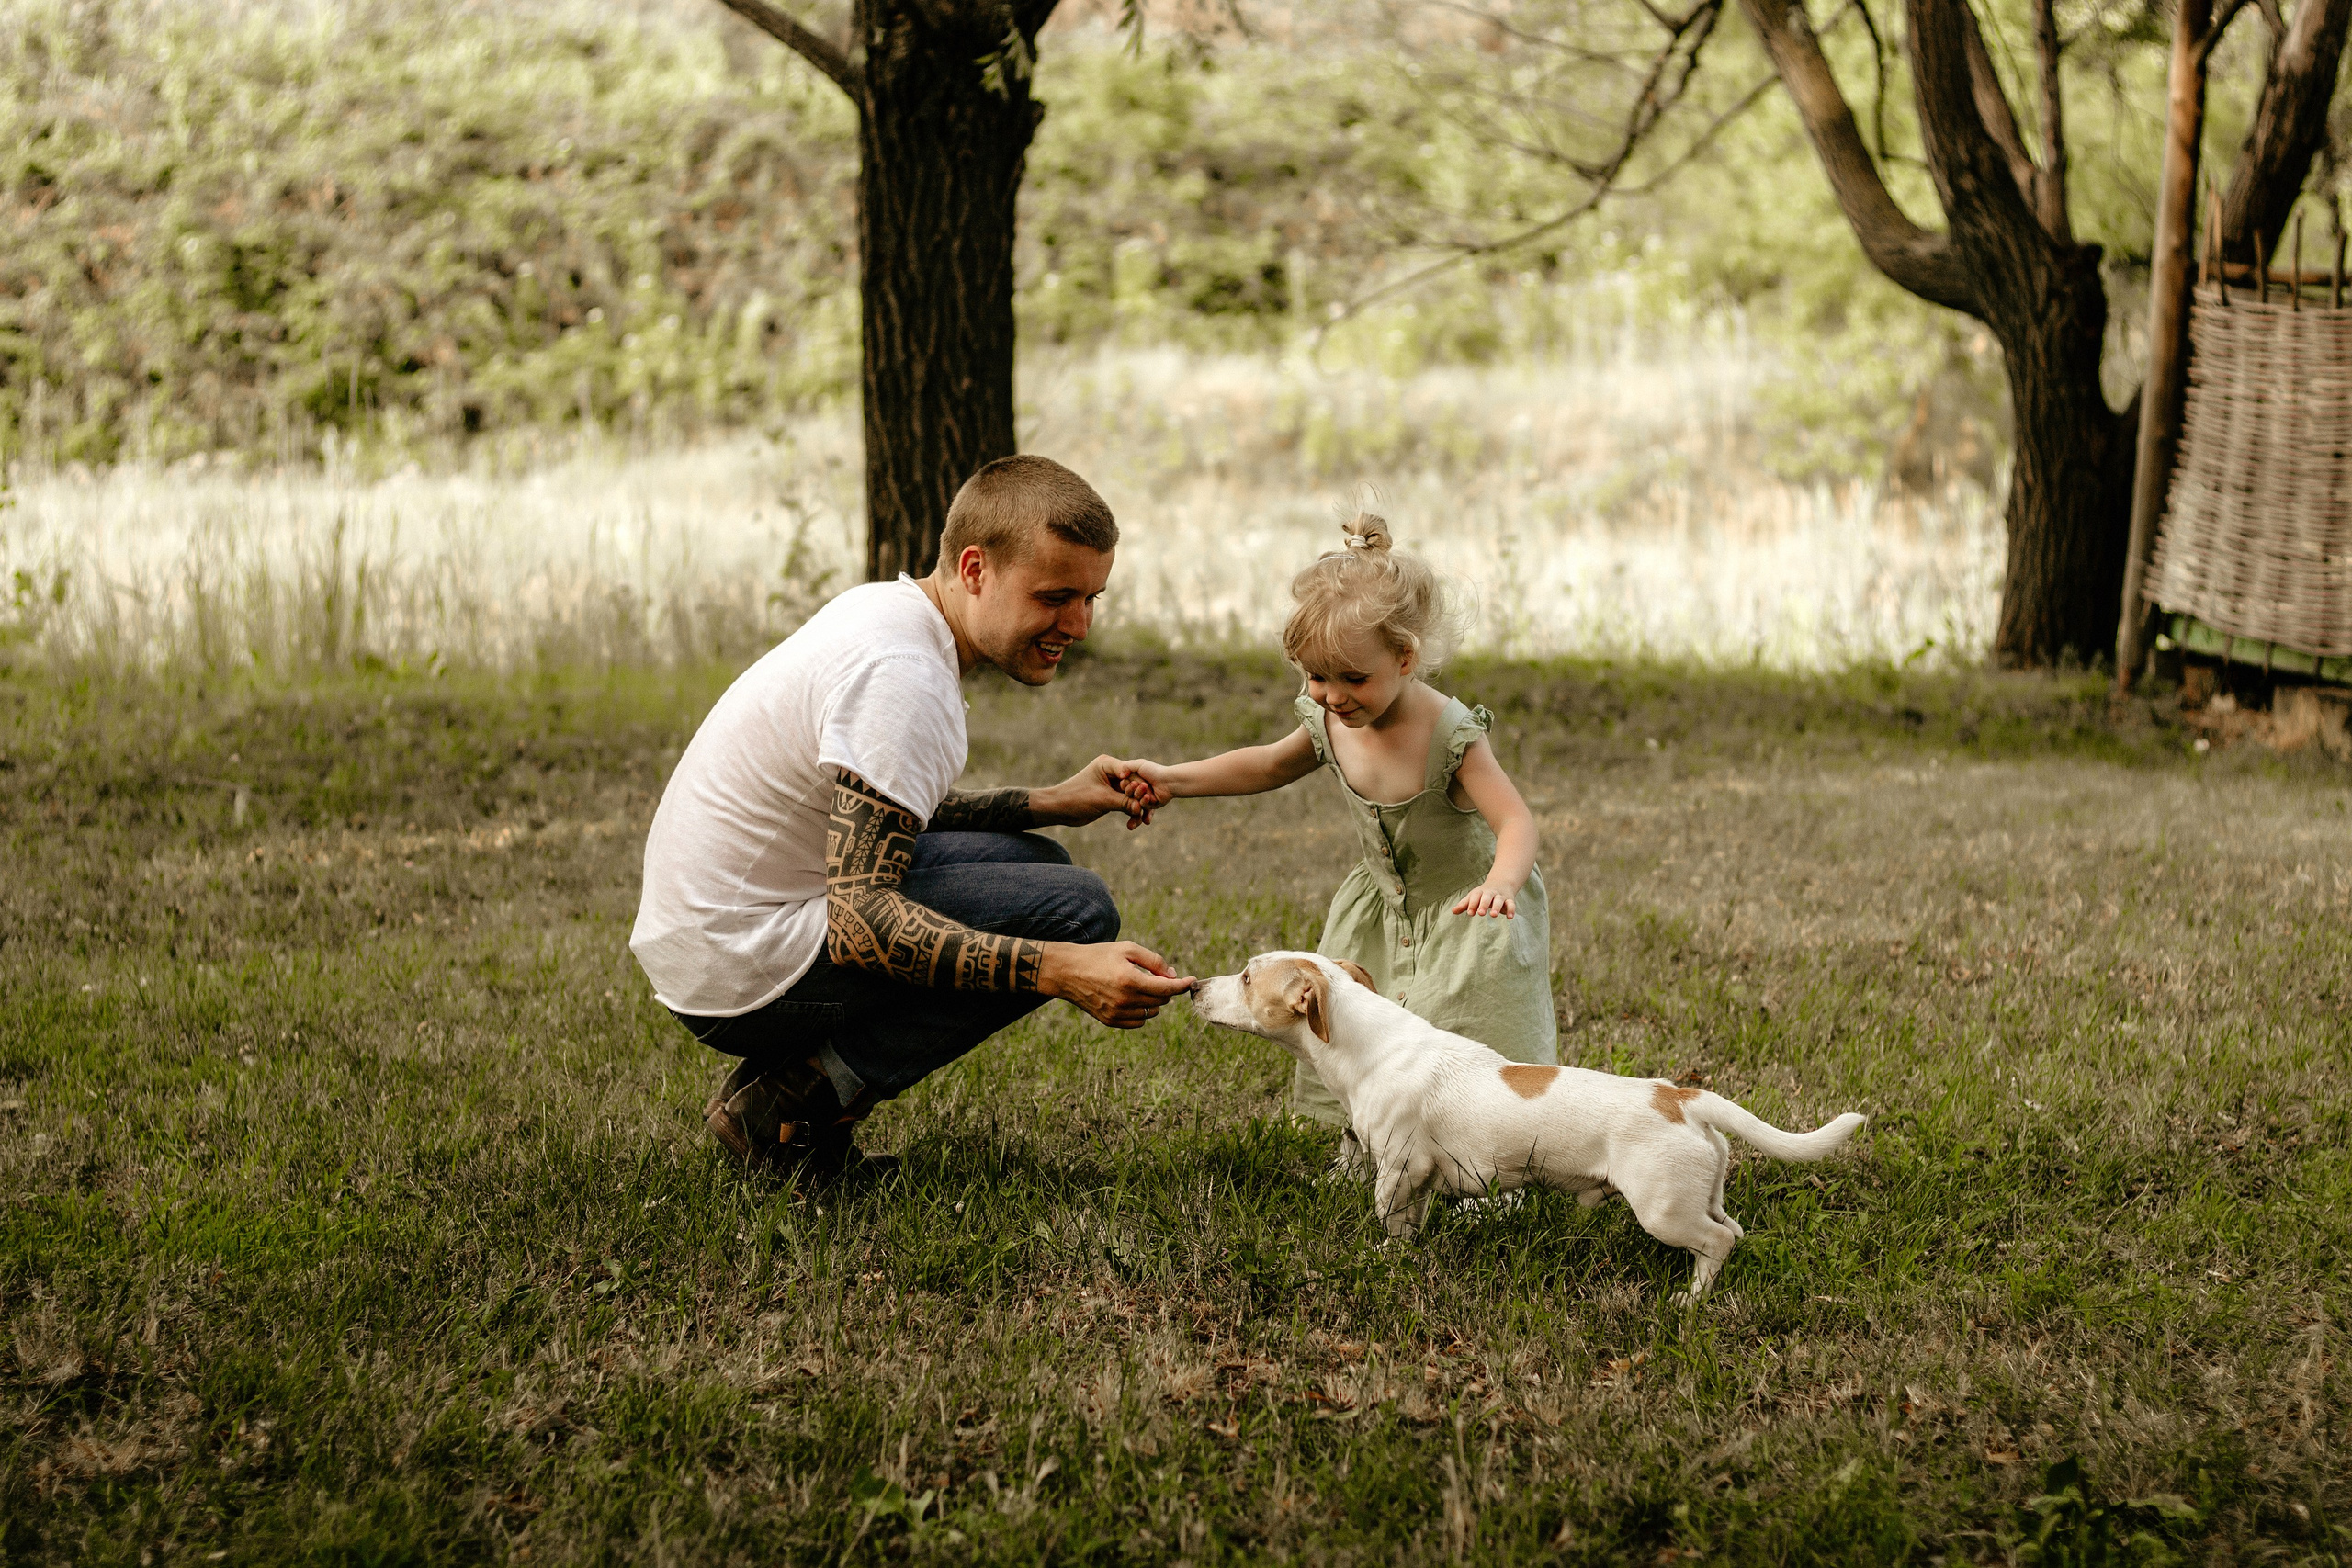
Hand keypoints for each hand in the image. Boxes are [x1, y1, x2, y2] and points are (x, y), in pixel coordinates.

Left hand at [1037, 755, 1155, 828]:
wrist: (1059, 809)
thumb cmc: (1076, 798)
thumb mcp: (1102, 799)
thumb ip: (1123, 802)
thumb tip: (1141, 807)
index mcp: (1107, 764)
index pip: (1130, 772)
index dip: (1139, 784)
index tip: (1145, 796)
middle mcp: (1111, 773)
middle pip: (1134, 784)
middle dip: (1141, 797)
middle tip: (1149, 809)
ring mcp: (1112, 786)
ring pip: (1132, 796)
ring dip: (1137, 807)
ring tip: (1144, 820)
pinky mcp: (1111, 798)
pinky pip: (1126, 804)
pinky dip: (1130, 813)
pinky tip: (1134, 824)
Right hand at [1038, 940, 1197, 1027]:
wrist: (1067, 972)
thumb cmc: (1099, 956)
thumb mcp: (1127, 949)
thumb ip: (1154, 961)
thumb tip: (1173, 975)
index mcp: (1130, 980)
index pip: (1167, 989)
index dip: (1182, 985)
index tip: (1191, 980)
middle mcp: (1125, 1000)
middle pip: (1162, 1001)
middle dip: (1166, 989)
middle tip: (1158, 976)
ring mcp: (1117, 1013)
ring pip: (1152, 1012)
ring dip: (1154, 1000)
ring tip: (1140, 985)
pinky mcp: (1110, 1021)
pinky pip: (1139, 1022)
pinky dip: (1142, 1011)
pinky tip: (1132, 998)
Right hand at [1110, 758, 1175, 829]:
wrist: (1168, 780)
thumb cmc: (1154, 771)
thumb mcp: (1139, 764)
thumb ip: (1126, 766)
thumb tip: (1120, 776)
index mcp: (1134, 781)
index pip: (1123, 786)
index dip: (1125, 784)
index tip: (1127, 779)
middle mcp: (1138, 790)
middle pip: (1127, 795)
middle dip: (1131, 790)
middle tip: (1136, 784)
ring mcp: (1144, 799)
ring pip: (1134, 802)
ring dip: (1138, 795)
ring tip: (1145, 788)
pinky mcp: (1150, 806)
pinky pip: (1143, 807)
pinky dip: (1145, 801)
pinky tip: (1148, 796)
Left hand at [1450, 880, 1517, 918]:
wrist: (1501, 883)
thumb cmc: (1483, 894)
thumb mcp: (1473, 897)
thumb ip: (1464, 905)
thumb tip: (1453, 911)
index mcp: (1480, 892)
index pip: (1475, 897)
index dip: (1472, 904)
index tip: (1470, 912)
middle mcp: (1490, 893)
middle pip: (1487, 897)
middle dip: (1483, 904)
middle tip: (1480, 913)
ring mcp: (1500, 896)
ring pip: (1499, 900)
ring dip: (1496, 907)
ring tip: (1493, 915)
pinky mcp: (1509, 900)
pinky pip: (1511, 904)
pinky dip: (1511, 910)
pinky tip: (1509, 917)